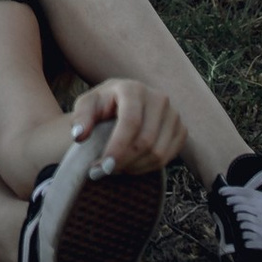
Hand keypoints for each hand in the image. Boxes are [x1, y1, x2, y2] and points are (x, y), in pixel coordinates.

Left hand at [67, 78, 183, 175]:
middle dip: (124, 162)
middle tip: (104, 172)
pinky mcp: (181, 129)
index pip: (131, 122)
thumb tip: (80, 135)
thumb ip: (80, 118)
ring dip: (135, 167)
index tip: (104, 167)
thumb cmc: (102, 106)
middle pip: (146, 140)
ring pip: (158, 152)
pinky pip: (168, 157)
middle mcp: (158, 98)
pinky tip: (131, 165)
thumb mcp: (86, 106)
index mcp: (133, 89)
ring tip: (115, 168)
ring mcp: (173, 114)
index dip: (118, 147)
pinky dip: (148, 167)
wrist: (122, 104)